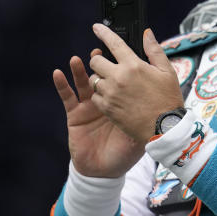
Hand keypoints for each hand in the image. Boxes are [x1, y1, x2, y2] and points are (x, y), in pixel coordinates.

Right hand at [53, 50, 144, 177]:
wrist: (108, 170)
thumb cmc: (129, 149)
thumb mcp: (145, 127)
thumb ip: (150, 109)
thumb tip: (158, 89)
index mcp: (127, 97)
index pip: (124, 73)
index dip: (121, 59)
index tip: (122, 45)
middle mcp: (109, 97)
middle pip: (103, 73)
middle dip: (101, 62)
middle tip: (100, 52)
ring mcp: (90, 104)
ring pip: (85, 81)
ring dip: (81, 68)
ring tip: (79, 59)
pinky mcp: (76, 113)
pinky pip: (67, 96)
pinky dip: (62, 84)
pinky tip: (58, 73)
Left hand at [87, 24, 184, 144]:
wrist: (164, 127)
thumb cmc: (168, 99)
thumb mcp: (167, 72)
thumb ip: (154, 51)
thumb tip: (147, 33)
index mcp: (134, 66)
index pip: (114, 43)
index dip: (103, 33)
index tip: (96, 27)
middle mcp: (118, 77)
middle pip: (95, 61)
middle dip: (99, 61)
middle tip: (109, 67)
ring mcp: (110, 93)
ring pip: (93, 79)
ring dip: (100, 79)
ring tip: (113, 85)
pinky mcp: (106, 108)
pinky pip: (95, 96)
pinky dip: (101, 95)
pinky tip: (114, 98)